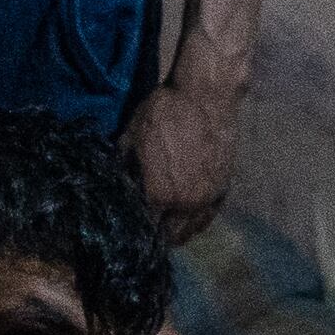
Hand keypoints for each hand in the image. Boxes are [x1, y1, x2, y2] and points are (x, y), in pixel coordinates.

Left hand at [122, 77, 239, 243]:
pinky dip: (196, 223)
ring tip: (164, 233)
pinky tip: (186, 221)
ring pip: (191, 231)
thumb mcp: (130, 138)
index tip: (127, 235)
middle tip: (145, 237)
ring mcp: (208, 199)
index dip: (134, 233)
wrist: (206, 96)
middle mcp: (185, 204)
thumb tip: (111, 189)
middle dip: (155, 238)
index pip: (143, 229)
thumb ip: (121, 169)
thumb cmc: (163, 113)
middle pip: (169, 237)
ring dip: (177, 234)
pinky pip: (208, 218)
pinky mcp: (224, 189)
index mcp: (159, 194)